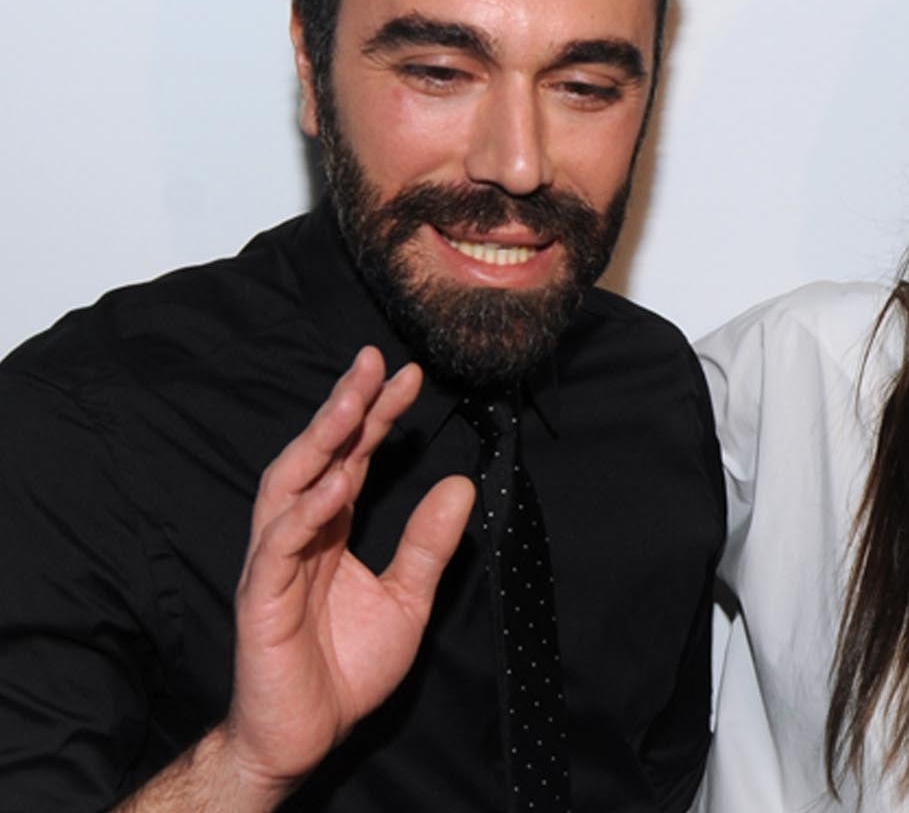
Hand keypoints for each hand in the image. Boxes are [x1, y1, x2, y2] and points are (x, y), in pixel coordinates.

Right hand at [221, 346, 474, 797]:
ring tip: (354, 403)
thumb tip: (459, 484)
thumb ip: (428, 544)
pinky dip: (306, 512)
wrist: (307, 733)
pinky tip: (336, 484)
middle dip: (344, 407)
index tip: (408, 375)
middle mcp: (297, 535)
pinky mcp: (260, 597)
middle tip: (374, 363)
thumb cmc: (345, 668)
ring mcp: (273, 562)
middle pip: (316, 456)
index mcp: (329, 530)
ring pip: (288, 485)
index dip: (377, 416)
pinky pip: (279, 544)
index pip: (351, 458)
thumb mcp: (407, 599)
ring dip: (320, 442)